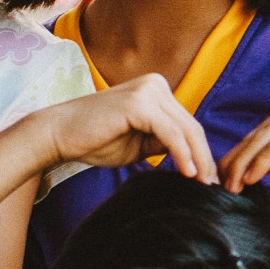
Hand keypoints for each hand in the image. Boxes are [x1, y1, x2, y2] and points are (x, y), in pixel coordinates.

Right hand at [36, 75, 218, 181]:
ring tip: (203, 182)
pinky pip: (170, 132)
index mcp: (156, 90)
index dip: (200, 151)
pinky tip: (187, 172)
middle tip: (211, 183)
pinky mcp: (139, 103)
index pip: (187, 123)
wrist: (58, 134)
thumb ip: (163, 143)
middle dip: (204, 156)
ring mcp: (148, 90)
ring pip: (185, 129)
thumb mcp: (139, 143)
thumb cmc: (95, 140)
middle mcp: (156, 84)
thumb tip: (193, 156)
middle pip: (191, 125)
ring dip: (197, 158)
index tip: (208, 177)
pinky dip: (181, 154)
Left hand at [219, 89, 269, 192]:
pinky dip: (261, 164)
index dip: (236, 158)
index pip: (255, 134)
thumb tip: (245, 172)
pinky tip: (250, 180)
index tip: (222, 181)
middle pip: (254, 136)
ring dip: (242, 167)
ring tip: (230, 188)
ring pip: (261, 141)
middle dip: (234, 164)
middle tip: (219, 188)